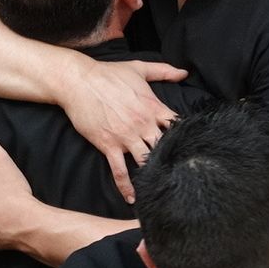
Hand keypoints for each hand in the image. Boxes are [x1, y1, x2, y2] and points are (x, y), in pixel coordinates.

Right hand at [59, 57, 186, 202]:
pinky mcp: (109, 145)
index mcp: (153, 107)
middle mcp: (143, 124)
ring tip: (162, 189)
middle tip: (180, 175)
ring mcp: (126, 137)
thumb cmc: (108, 74)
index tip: (189, 148)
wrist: (79, 81)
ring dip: (153, 175)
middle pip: (164, 147)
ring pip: (145, 161)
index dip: (184, 137)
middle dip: (172, 160)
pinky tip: (132, 199)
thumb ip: (164, 70)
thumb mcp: (139, 68)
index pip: (176, 126)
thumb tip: (184, 72)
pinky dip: (126, 186)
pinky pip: (119, 171)